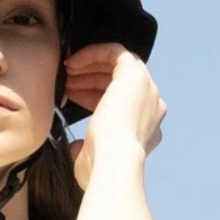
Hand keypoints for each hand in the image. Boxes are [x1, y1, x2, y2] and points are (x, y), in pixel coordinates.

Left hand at [62, 44, 164, 189]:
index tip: (70, 98)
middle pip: (120, 82)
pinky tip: (75, 62)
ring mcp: (147, 90)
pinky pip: (116, 52)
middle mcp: (152, 107)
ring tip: (68, 70)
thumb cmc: (102, 167)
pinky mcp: (136, 75)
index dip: (93, 97)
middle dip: (91, 79)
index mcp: (146, 128)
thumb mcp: (92, 159)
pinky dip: (94, 53)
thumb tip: (75, 147)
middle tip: (67, 82)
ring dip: (92, 66)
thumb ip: (86, 149)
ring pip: (120, 65)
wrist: (114, 162)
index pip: (120, 103)